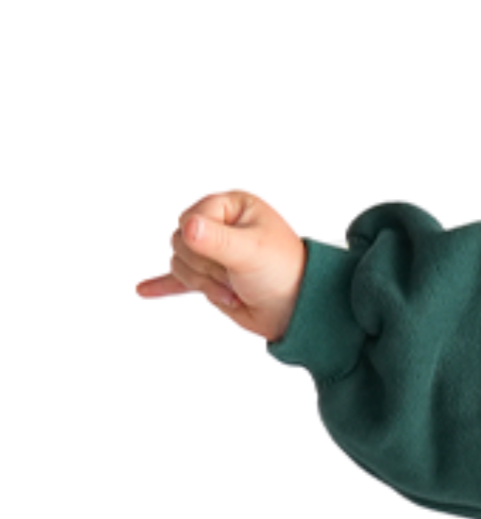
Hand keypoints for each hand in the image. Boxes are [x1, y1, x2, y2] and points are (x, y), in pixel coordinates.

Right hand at [137, 192, 307, 341]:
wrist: (299, 311)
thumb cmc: (286, 273)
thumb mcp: (251, 252)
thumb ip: (217, 240)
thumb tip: (187, 227)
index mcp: (232, 207)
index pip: (191, 218)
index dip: (202, 242)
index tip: (233, 258)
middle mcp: (220, 226)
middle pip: (181, 242)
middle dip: (205, 267)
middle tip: (235, 277)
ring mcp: (214, 254)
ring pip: (180, 264)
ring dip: (204, 284)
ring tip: (233, 292)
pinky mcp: (211, 279)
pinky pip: (179, 280)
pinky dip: (164, 285)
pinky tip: (143, 290)